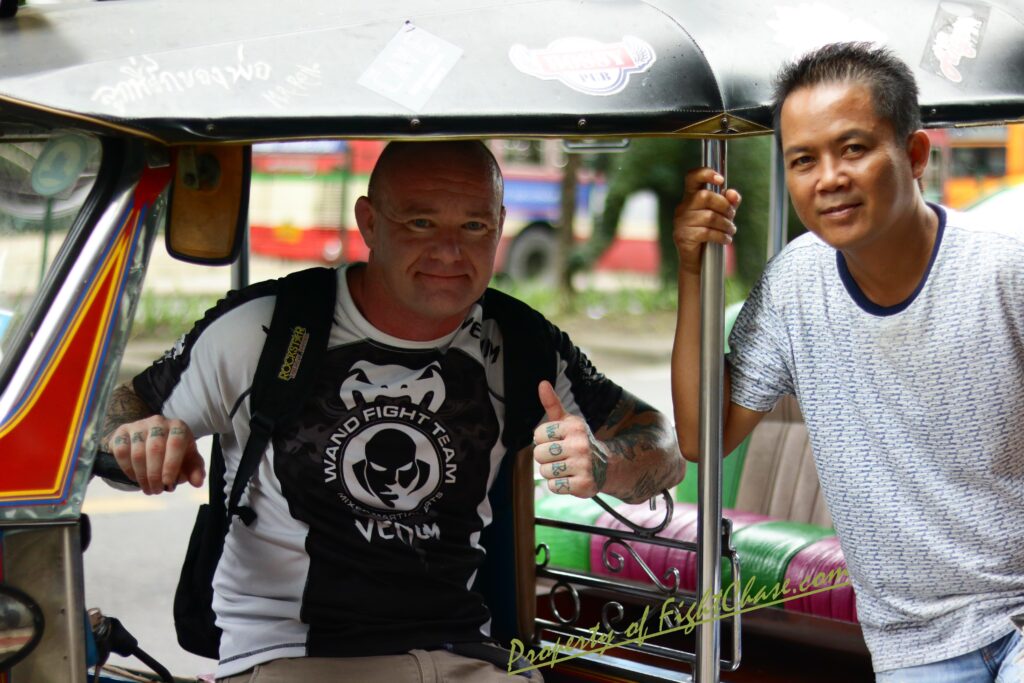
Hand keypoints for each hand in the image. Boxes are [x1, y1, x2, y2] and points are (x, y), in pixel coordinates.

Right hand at [108, 416, 204, 494]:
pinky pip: (121, 452)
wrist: (150, 439)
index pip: (175, 444)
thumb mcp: (188, 460)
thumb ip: (195, 471)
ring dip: (142, 476)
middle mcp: (158, 422)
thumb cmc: (173, 452)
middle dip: (155, 475)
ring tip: (148, 488)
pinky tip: (134, 478)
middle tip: (157, 490)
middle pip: (155, 449)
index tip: (168, 483)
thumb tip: (198, 482)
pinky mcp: (122, 432)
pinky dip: (127, 469)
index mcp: (178, 427)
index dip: (171, 465)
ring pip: (137, 453)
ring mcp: (139, 426)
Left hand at [533, 380, 607, 497]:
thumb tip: (542, 384)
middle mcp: (580, 445)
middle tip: (560, 456)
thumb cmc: (579, 442)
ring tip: (565, 467)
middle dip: (545, 457)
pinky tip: (570, 478)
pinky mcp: (584, 485)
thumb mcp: (568, 422)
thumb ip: (552, 404)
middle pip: (539, 454)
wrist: (606, 466)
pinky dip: (558, 485)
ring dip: (551, 472)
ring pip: (545, 471)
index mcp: (574, 427)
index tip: (555, 441)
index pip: (538, 434)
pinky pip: (554, 486)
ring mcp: (583, 465)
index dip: (543, 440)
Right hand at [673, 167, 741, 275]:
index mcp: (690, 198)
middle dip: (724, 206)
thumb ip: (729, 202)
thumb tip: (733, 193)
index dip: (705, 174)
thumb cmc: (709, 234)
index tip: (720, 180)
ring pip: (709, 216)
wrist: (697, 262)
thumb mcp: (722, 215)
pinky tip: (726, 240)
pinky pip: (706, 232)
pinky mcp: (683, 236)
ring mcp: (680, 222)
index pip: (692, 178)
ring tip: (731, 231)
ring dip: (726, 224)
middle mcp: (682, 208)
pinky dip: (721, 236)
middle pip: (705, 196)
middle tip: (732, 216)